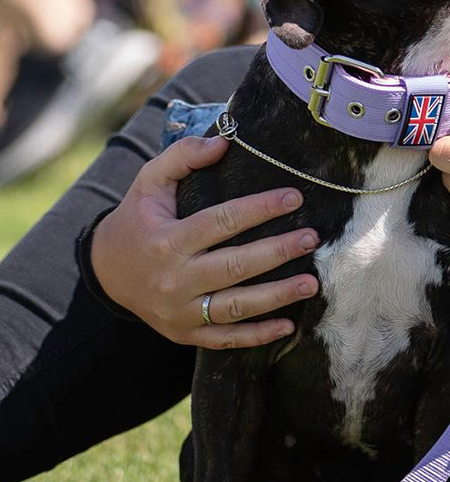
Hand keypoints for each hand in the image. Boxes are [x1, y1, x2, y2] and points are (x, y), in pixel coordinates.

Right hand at [90, 135, 319, 347]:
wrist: (105, 272)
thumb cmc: (138, 220)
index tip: (294, 197)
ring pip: (235, 306)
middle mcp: (174, 279)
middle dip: (277, 252)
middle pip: (234, 266)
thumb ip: (182, 156)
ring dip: (277, 297)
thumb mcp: (149, 182)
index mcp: (166, 240)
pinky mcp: (185, 334)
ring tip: (311, 283)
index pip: (221, 222)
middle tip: (312, 238)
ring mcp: (180, 311)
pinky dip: (257, 335)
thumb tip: (222, 142)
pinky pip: (225, 339)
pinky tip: (289, 325)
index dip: (260, 208)